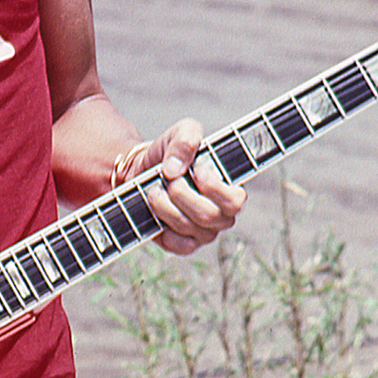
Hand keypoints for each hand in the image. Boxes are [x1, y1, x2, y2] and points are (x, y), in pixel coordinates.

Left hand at [122, 119, 247, 254]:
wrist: (141, 170)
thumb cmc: (170, 153)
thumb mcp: (179, 133)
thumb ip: (186, 140)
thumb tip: (174, 169)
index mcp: (230, 189)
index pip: (236, 200)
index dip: (213, 187)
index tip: (195, 169)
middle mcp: (222, 214)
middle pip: (209, 215)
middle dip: (182, 195)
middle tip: (169, 180)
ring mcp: (204, 232)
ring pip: (189, 227)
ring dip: (165, 206)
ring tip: (154, 190)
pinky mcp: (184, 244)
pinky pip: (178, 244)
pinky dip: (162, 226)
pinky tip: (155, 210)